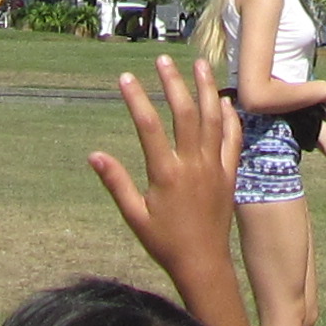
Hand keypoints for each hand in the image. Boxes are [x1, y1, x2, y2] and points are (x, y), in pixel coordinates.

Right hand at [88, 57, 243, 304]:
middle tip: (163, 60)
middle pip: (185, 114)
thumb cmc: (165, 243)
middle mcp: (192, 165)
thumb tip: (93, 155)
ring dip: (206, 90)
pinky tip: (222, 101)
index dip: (137, 99)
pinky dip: (229, 118)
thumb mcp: (134, 216)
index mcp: (166, 174)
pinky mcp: (229, 175)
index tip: (125, 77)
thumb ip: (116, 183)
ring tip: (200, 65)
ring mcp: (214, 168)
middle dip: (174, 83)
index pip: (149, 127)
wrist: (203, 264)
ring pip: (213, 120)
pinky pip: (232, 140)